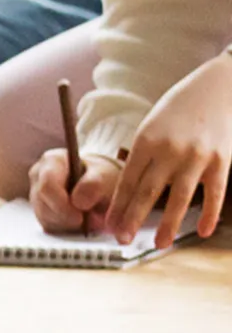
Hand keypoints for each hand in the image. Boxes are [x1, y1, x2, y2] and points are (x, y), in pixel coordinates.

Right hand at [28, 149, 121, 235]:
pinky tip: (75, 219)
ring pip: (43, 216)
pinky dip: (63, 227)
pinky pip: (47, 224)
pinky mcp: (38, 209)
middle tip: (84, 220)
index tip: (80, 216)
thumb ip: (93, 185)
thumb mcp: (105, 177)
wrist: (101, 187)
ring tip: (83, 217)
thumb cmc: (102, 177)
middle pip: (42, 203)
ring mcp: (35, 192)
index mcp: (52, 160)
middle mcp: (38, 174)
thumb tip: (78, 201)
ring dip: (65, 222)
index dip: (61, 204)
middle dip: (64, 216)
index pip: (47, 185)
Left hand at [107, 51, 231, 245]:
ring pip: (179, 198)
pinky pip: (214, 194)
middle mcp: (169, 150)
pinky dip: (209, 214)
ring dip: (168, 224)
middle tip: (122, 240)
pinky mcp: (221, 161)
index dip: (118, 206)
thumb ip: (143, 157)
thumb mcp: (151, 127)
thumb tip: (131, 193)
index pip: (127, 181)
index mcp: (146, 141)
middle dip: (133, 218)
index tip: (110, 225)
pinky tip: (202, 232)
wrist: (215, 89)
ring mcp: (196, 156)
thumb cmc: (177, 111)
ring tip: (159, 243)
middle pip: (147, 192)